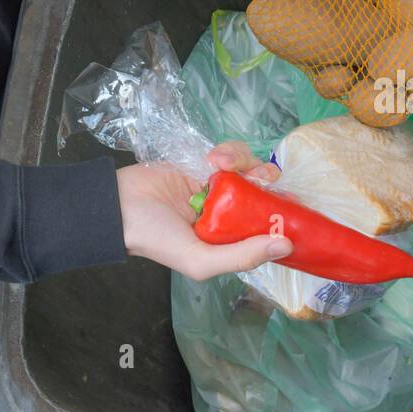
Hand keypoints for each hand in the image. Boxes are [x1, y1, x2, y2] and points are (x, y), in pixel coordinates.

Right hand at [116, 141, 291, 279]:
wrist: (117, 207)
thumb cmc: (157, 239)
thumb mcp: (201, 260)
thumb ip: (243, 256)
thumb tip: (287, 245)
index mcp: (232, 238)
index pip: (270, 224)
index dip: (286, 213)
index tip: (295, 204)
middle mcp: (230, 212)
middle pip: (266, 190)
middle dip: (268, 180)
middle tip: (260, 178)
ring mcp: (219, 186)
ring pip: (250, 167)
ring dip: (243, 161)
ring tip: (221, 163)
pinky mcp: (205, 163)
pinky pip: (231, 152)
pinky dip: (227, 151)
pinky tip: (212, 157)